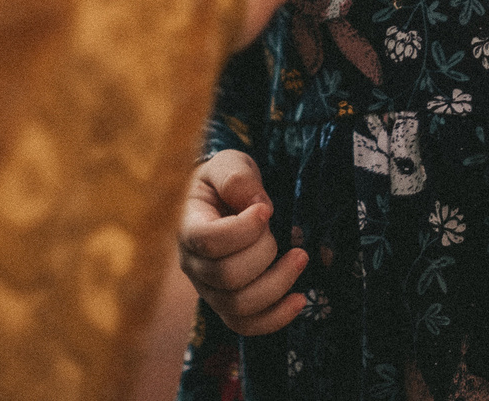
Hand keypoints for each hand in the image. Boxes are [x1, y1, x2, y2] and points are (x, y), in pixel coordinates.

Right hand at [178, 150, 308, 334]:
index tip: (266, 209)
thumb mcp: (228, 164)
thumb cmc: (223, 182)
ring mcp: (208, 289)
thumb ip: (236, 177)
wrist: (220, 202)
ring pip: (239, 306)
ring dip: (277, 284)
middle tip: (275, 229)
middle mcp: (193, 264)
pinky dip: (275, 318)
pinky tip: (300, 300)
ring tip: (301, 257)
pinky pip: (246, 325)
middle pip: (227, 276)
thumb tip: (258, 206)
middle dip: (263, 252)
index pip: (208, 241)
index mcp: (187, 226)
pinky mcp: (227, 305)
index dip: (242, 230)